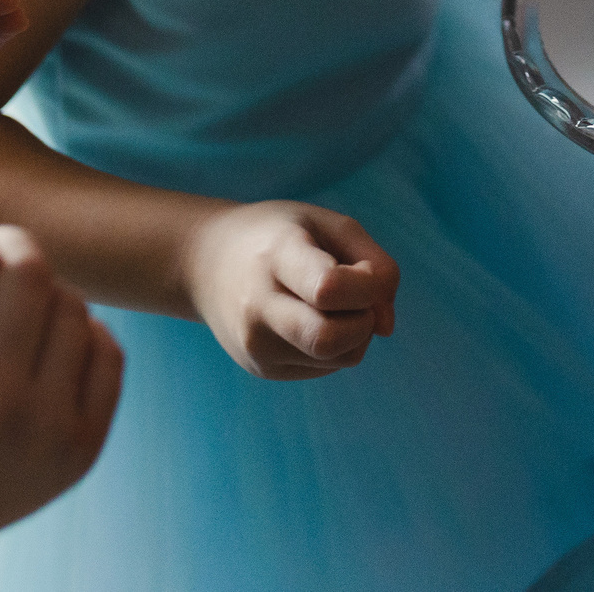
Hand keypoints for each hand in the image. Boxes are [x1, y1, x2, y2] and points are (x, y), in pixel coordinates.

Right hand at [183, 200, 399, 379]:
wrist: (206, 263)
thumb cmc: (278, 236)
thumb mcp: (328, 225)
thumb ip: (376, 265)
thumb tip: (387, 327)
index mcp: (276, 256)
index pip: (328, 289)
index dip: (365, 285)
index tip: (362, 270)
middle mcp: (258, 307)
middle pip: (332, 338)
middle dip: (365, 320)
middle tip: (357, 296)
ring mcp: (256, 345)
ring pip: (340, 358)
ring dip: (357, 333)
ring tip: (333, 304)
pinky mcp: (262, 369)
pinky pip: (326, 367)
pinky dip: (337, 345)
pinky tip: (312, 318)